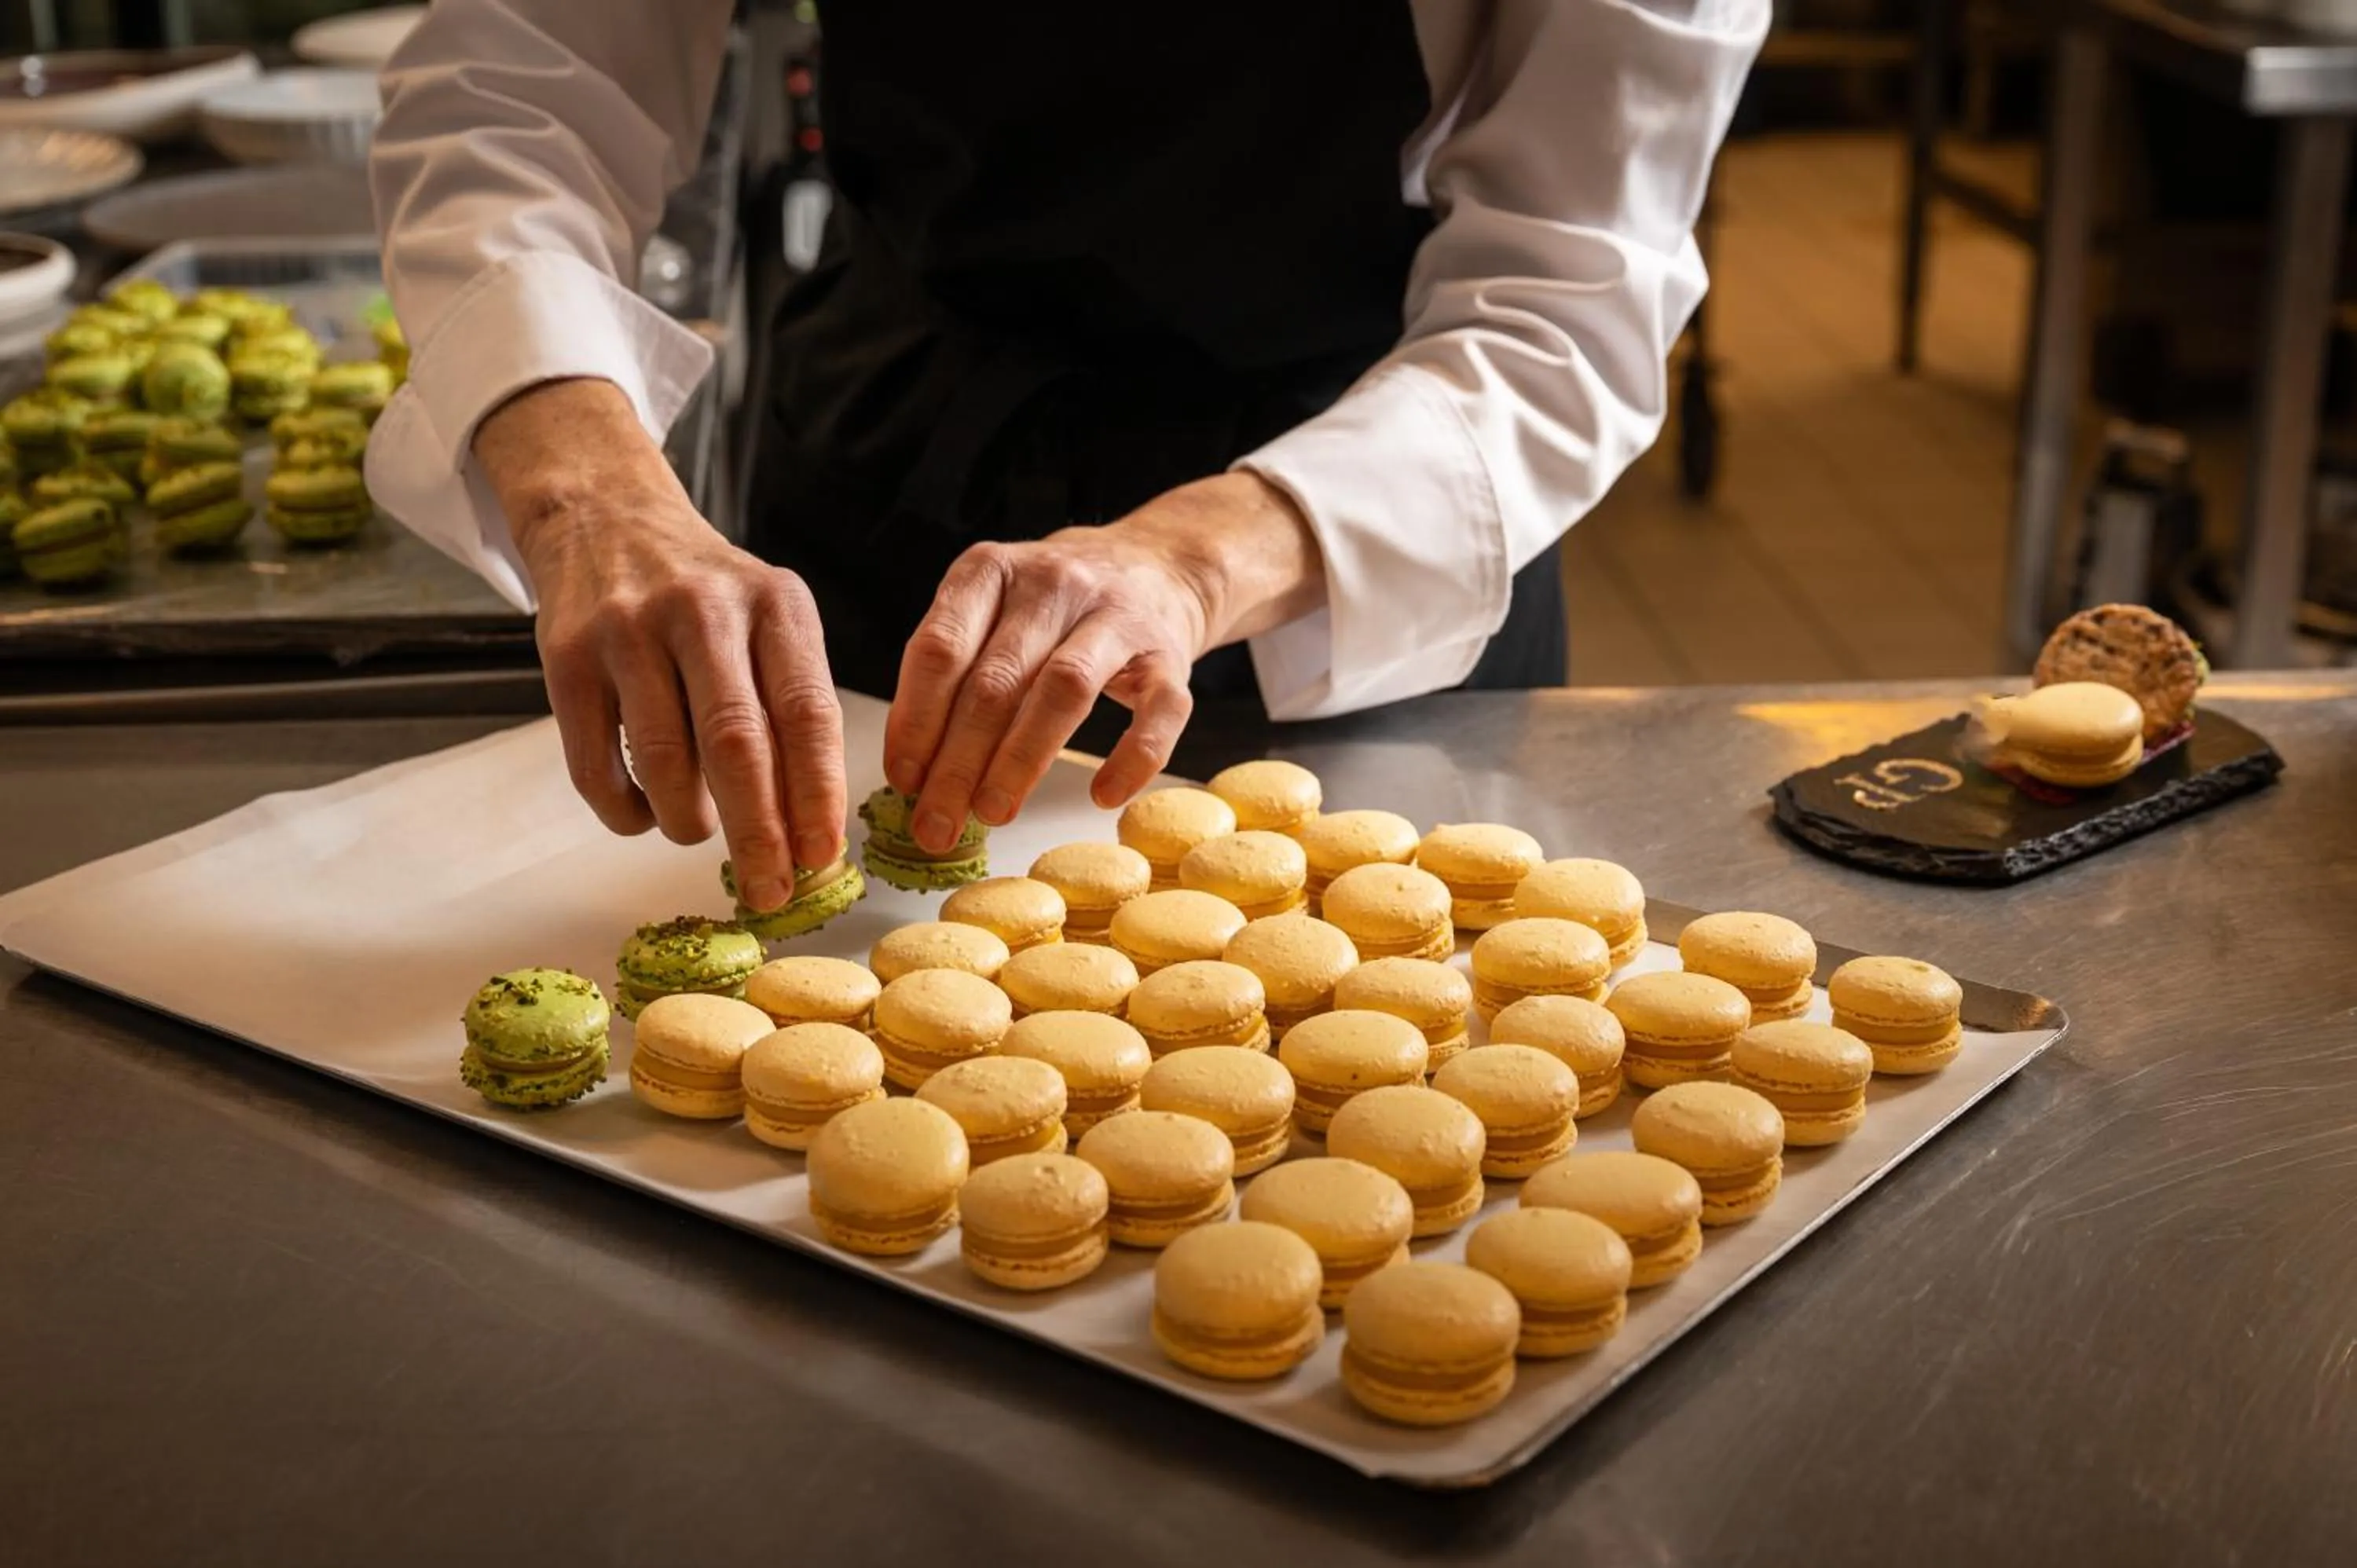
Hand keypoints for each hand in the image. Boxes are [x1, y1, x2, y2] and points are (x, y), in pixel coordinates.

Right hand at [474, 378, 844, 912]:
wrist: (606, 518)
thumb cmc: (707, 595)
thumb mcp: (771, 619)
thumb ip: (794, 705)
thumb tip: (808, 825)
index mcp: (775, 604)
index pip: (805, 713)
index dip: (816, 794)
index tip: (822, 857)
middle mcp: (703, 610)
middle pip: (737, 744)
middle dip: (758, 833)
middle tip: (770, 891)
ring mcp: (628, 630)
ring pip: (663, 761)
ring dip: (688, 821)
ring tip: (700, 831)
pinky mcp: (565, 657)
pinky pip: (595, 766)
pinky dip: (625, 811)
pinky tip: (644, 812)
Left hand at [885, 471, 1324, 853]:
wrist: (1154, 566)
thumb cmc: (1050, 608)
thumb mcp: (989, 611)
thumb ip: (951, 672)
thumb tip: (912, 769)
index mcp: (991, 570)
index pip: (941, 649)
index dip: (916, 720)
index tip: (903, 780)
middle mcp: (1054, 584)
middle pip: (997, 681)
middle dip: (959, 762)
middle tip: (936, 824)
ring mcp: (1118, 617)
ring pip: (1065, 691)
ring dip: (1021, 761)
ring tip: (992, 814)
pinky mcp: (1170, 656)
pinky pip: (1157, 712)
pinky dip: (1132, 758)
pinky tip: (1102, 796)